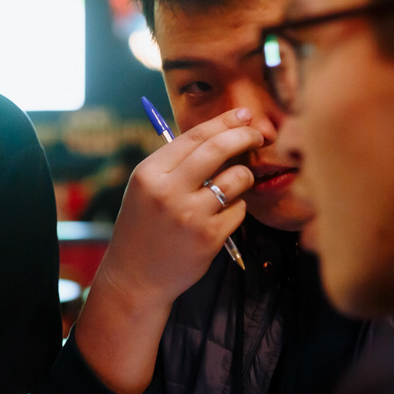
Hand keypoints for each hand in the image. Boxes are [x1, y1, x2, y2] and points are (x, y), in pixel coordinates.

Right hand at [97, 107, 262, 308]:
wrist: (135, 278)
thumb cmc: (143, 228)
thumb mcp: (145, 190)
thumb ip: (175, 163)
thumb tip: (219, 132)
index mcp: (148, 174)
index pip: (193, 137)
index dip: (223, 122)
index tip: (243, 115)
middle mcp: (167, 192)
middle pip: (218, 149)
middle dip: (245, 137)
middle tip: (259, 135)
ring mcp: (189, 215)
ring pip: (236, 178)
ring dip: (242, 177)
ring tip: (232, 186)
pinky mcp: (209, 237)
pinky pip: (239, 209)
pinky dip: (235, 208)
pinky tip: (219, 217)